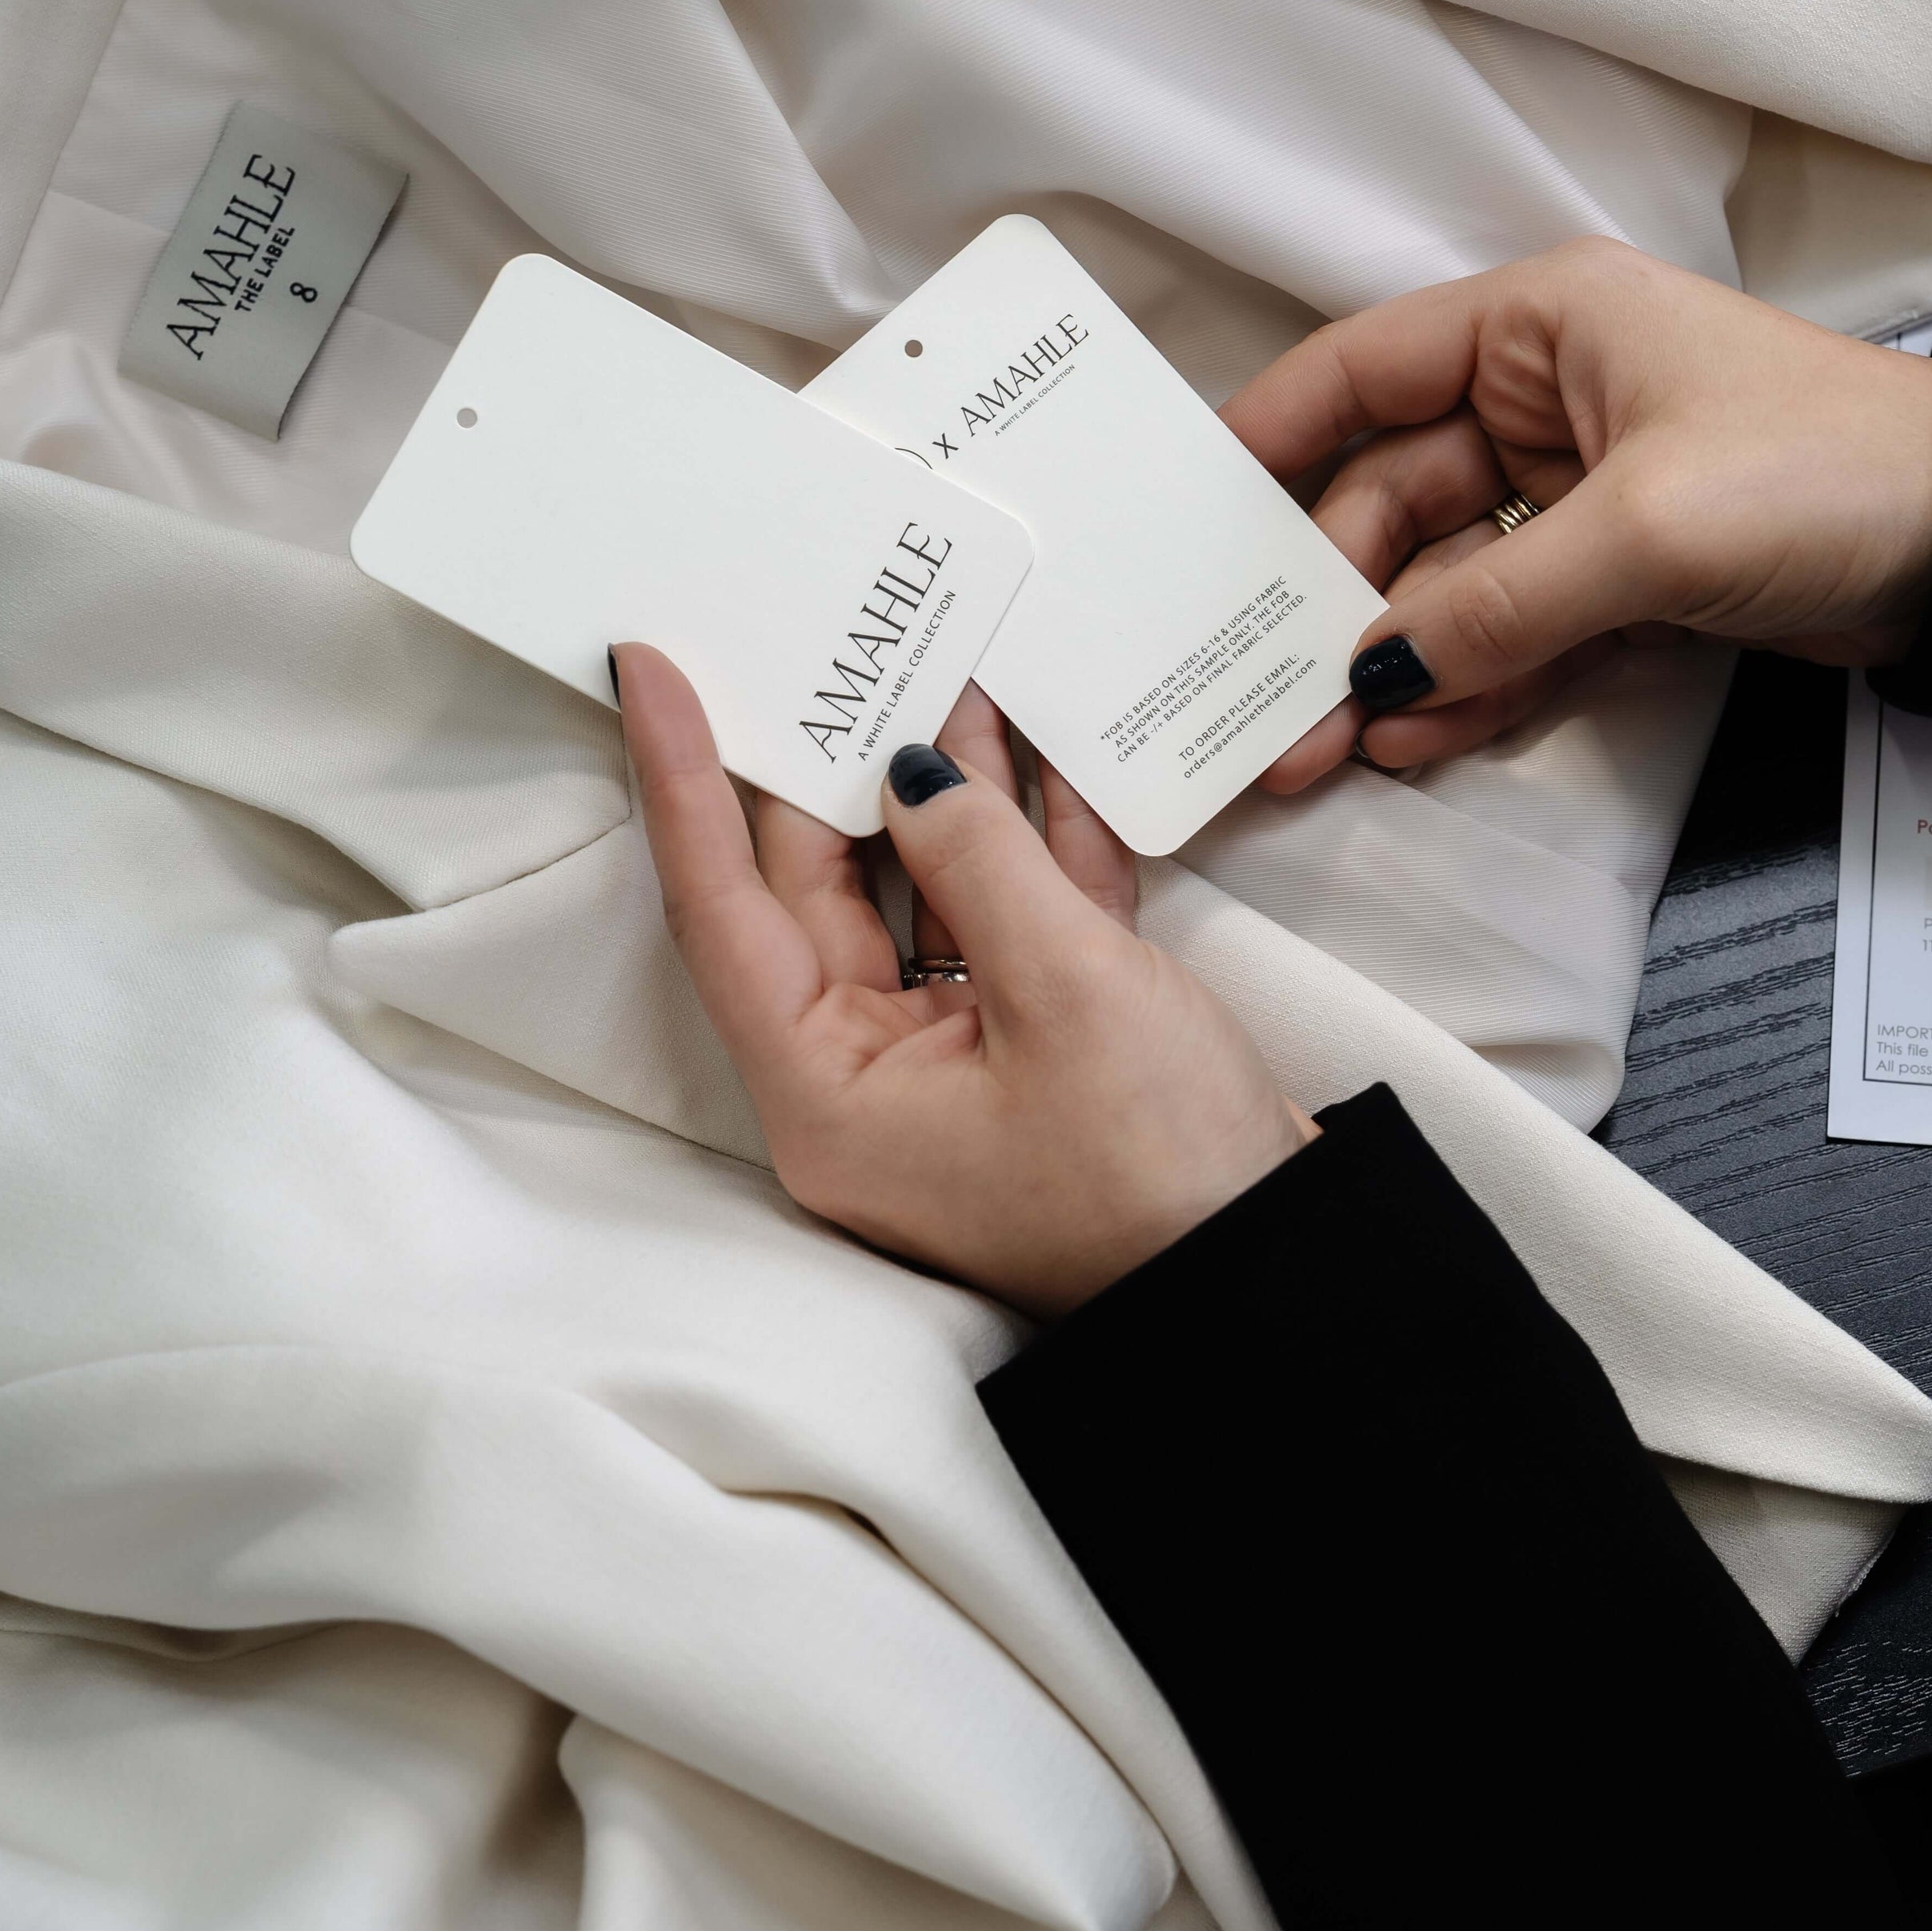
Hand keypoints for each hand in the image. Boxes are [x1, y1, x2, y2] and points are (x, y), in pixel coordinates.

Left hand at [616, 643, 1308, 1318]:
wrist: (1279, 1279)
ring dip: (949, 795)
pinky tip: (1045, 761)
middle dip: (845, 767)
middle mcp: (869, 1084)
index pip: (723, 910)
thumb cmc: (1160, 1171)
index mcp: (830, 1094)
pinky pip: (1007, 932)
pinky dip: (1029, 851)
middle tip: (844, 652)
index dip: (684, 782)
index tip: (652, 670)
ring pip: (924, 900)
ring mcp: (951, 1071)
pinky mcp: (1035, 1057)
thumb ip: (979, 863)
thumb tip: (913, 775)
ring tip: (959, 675)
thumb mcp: (1070, 991)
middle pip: (822, 895)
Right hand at [1225, 237, 1931, 786]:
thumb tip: (1377, 670)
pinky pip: (1515, 632)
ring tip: (1324, 750)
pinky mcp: (1626, 580)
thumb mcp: (1647, 530)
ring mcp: (1585, 497)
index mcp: (1541, 330)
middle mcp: (1549, 401)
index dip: (1269, 439)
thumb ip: (1499, 602)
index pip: (1363, 370)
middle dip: (1332, 605)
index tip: (1188, 517)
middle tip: (1270, 703)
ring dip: (1394, 664)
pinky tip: (1415, 739)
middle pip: (1393, 500)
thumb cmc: (1831, 471)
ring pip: (1449, 583)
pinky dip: (1470, 684)